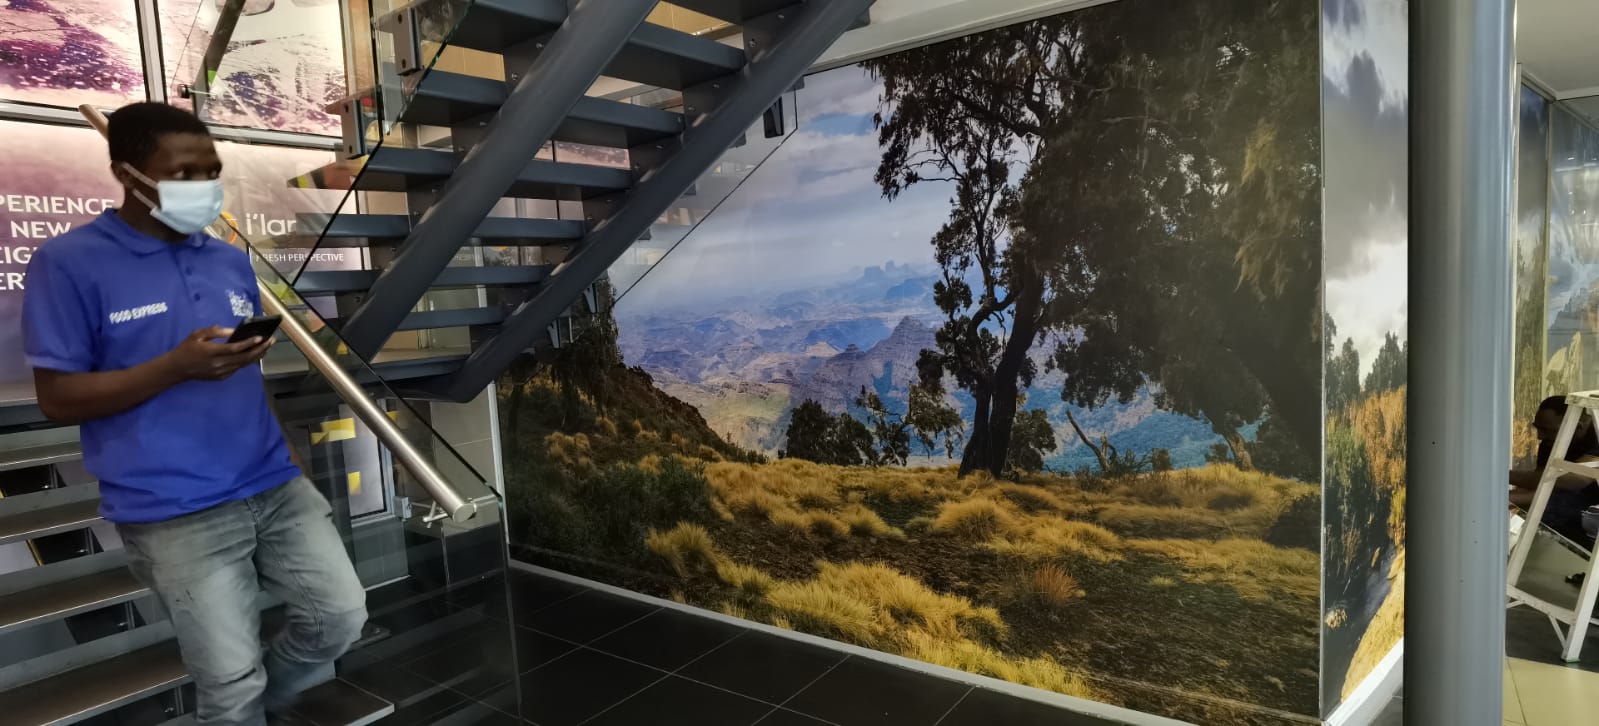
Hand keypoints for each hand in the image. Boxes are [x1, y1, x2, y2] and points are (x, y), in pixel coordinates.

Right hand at [161, 326, 275, 381]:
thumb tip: (233, 331)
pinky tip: (254, 353)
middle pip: (245, 357)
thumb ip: (216, 331)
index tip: (261, 337)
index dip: (250, 343)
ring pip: (244, 364)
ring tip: (267, 346)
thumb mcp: (198, 334)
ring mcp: (221, 372)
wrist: (177, 369)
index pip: (236, 348)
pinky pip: (238, 368)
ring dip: (257, 355)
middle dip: (260, 349)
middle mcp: (219, 364)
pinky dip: (247, 360)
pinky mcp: (222, 377)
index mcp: (212, 352)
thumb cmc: (187, 348)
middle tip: (271, 341)